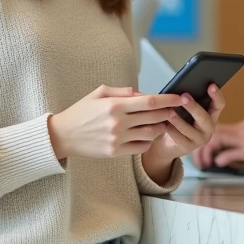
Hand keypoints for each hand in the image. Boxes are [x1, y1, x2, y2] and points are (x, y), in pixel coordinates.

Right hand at [48, 85, 181, 160]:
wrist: (63, 135)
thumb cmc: (81, 112)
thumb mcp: (99, 93)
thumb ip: (122, 92)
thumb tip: (142, 93)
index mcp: (115, 105)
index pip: (149, 101)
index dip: (167, 99)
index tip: (179, 97)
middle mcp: (118, 123)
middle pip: (153, 117)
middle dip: (168, 112)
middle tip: (176, 109)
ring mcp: (118, 139)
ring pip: (150, 133)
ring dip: (161, 127)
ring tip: (164, 123)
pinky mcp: (116, 152)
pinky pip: (141, 147)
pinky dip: (149, 141)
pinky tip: (149, 135)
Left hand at [145, 85, 226, 162]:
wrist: (166, 141)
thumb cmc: (177, 118)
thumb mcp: (183, 108)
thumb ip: (187, 99)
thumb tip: (182, 89)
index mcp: (211, 114)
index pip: (219, 105)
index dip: (217, 95)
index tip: (211, 85)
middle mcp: (209, 127)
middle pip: (205, 117)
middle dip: (194, 107)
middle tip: (184, 96)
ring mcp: (200, 139)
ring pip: (191, 129)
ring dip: (180, 120)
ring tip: (170, 112)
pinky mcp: (188, 147)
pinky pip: (180, 138)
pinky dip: (172, 130)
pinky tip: (164, 124)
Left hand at [189, 119, 243, 175]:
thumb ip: (239, 144)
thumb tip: (220, 156)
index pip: (217, 127)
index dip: (205, 139)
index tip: (200, 152)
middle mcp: (243, 128)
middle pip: (213, 131)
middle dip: (201, 146)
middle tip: (198, 161)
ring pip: (216, 139)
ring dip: (207, 153)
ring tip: (205, 165)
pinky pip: (228, 153)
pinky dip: (220, 160)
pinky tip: (218, 165)